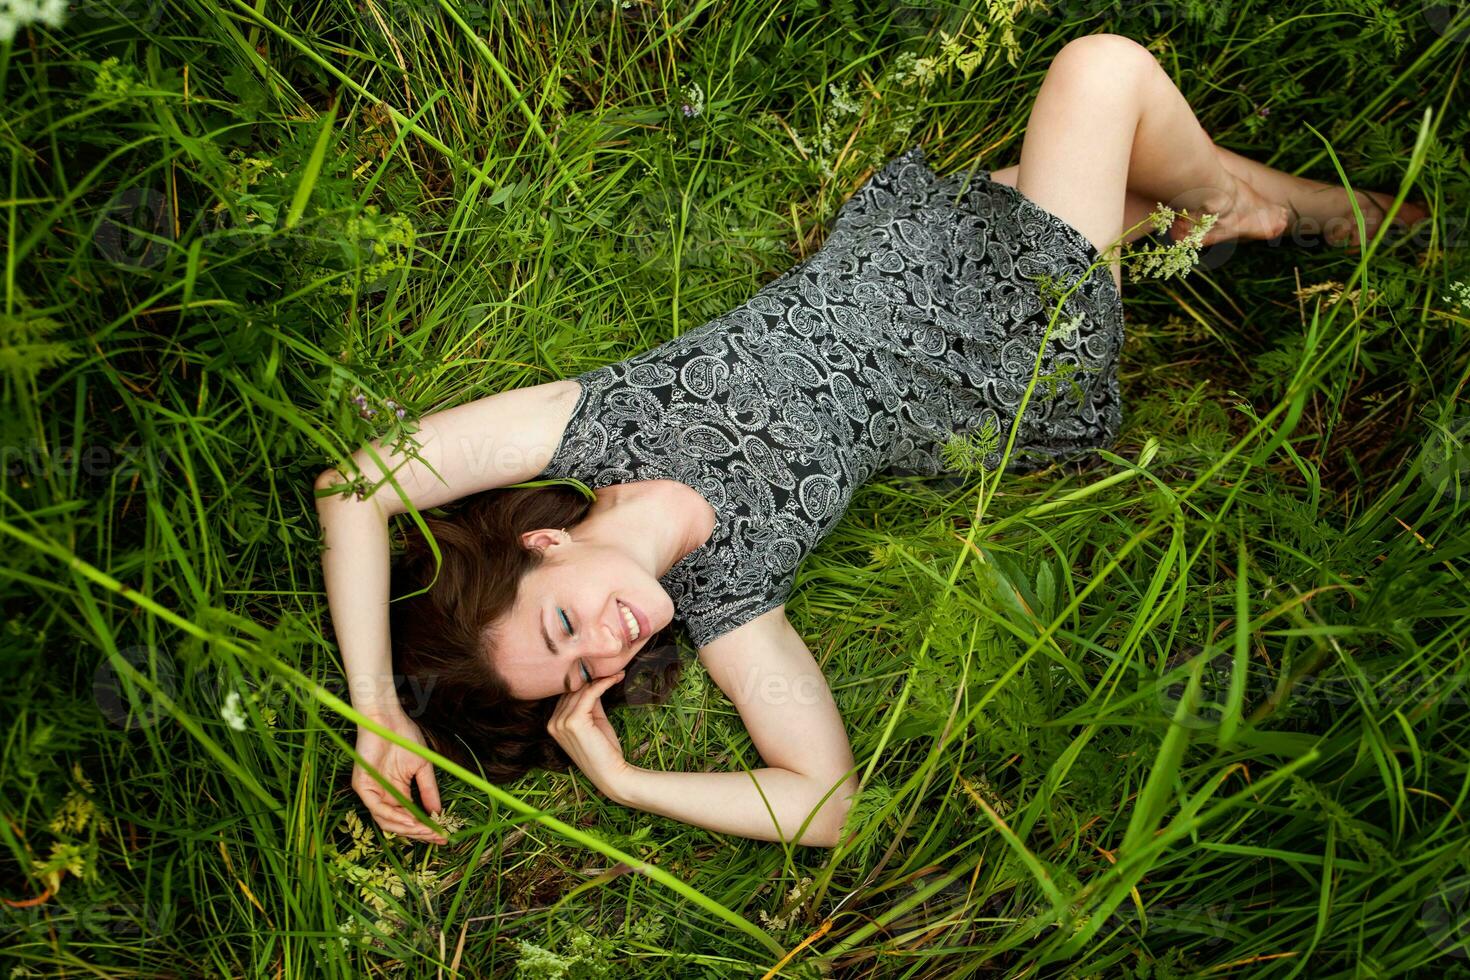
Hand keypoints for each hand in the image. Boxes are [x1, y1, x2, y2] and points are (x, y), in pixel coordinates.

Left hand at [351, 711, 446, 844]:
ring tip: (425, 830)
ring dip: (407, 828)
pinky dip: (394, 816)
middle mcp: (383, 796)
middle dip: (418, 833)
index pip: (409, 818)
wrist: (388, 719)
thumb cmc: (404, 738)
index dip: (425, 829)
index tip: (443, 836)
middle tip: (436, 836)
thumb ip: (428, 791)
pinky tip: (410, 820)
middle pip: (398, 824)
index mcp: (397, 792)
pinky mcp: (362, 786)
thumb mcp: (422, 768)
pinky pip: (377, 808)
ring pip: (386, 821)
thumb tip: (437, 813)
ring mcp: (372, 792)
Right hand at [546, 670, 633, 801]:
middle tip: (612, 667)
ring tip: (617, 672)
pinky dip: (604, 683)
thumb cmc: (604, 751)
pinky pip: (590, 693)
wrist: (611, 773)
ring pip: (581, 691)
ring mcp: (560, 723)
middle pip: (573, 691)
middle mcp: (553, 723)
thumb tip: (595, 682)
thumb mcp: (595, 722)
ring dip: (600, 679)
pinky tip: (616, 678)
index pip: (567, 695)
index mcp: (554, 724)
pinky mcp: (573, 721)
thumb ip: (591, 703)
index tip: (602, 671)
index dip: (585, 682)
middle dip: (592, 678)